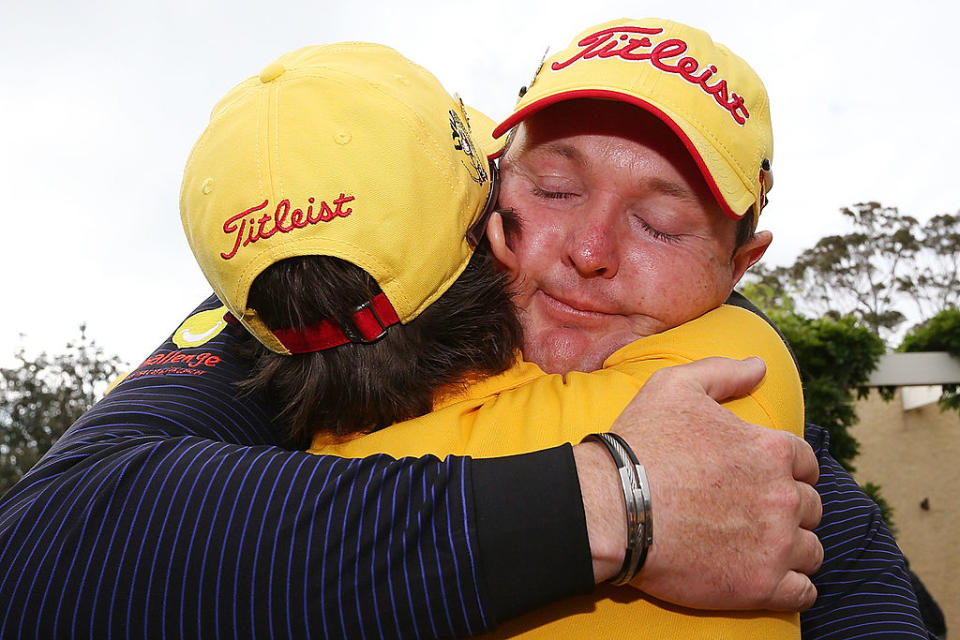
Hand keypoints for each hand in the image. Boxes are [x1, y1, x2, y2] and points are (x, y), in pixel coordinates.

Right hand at [574, 357, 821, 611]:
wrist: (610, 508)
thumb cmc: (640, 445)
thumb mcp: (674, 387)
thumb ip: (723, 372)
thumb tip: (760, 366)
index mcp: (770, 449)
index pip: (806, 462)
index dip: (786, 469)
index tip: (762, 479)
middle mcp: (782, 495)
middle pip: (809, 506)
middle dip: (787, 508)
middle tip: (754, 513)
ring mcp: (775, 543)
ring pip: (811, 549)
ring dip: (792, 547)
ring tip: (761, 548)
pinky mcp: (761, 585)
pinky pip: (802, 592)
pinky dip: (793, 587)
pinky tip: (772, 579)